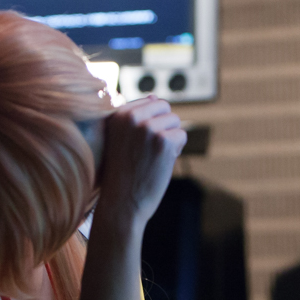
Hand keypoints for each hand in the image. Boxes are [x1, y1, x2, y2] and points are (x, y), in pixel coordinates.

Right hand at [95, 96, 186, 226]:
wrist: (121, 204)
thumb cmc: (120, 173)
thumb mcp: (120, 138)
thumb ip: (136, 116)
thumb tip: (155, 95)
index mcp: (118, 114)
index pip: (149, 102)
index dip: (151, 123)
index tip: (138, 144)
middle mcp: (131, 117)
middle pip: (164, 107)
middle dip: (164, 127)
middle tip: (149, 150)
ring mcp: (148, 128)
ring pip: (174, 121)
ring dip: (170, 139)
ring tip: (152, 158)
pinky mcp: (163, 142)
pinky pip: (182, 136)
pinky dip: (176, 151)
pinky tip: (160, 164)